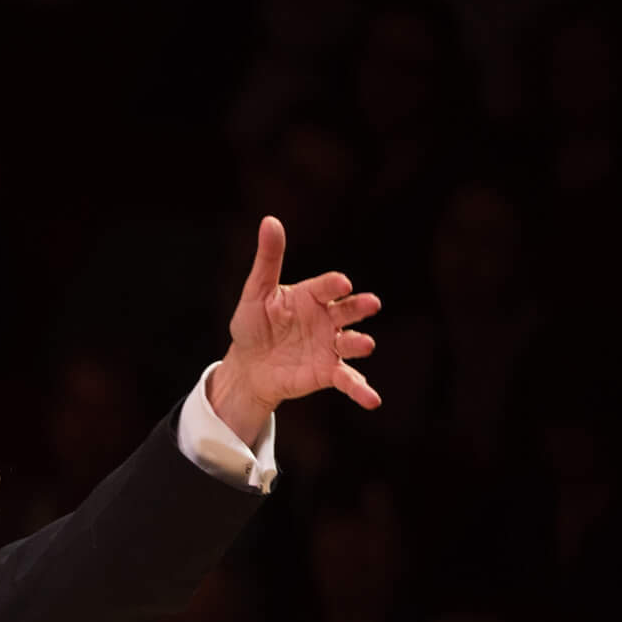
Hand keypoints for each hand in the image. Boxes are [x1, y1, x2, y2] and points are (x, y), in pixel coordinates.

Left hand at [206, 217, 379, 445]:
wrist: (248, 366)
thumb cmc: (254, 325)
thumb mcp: (256, 293)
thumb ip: (268, 260)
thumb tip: (270, 221)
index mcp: (312, 296)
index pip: (326, 286)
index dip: (334, 285)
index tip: (341, 284)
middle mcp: (328, 319)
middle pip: (348, 310)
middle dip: (358, 307)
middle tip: (369, 304)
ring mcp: (330, 346)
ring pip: (351, 343)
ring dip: (360, 343)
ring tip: (365, 345)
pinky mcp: (328, 372)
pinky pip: (348, 380)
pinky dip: (361, 389)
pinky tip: (373, 400)